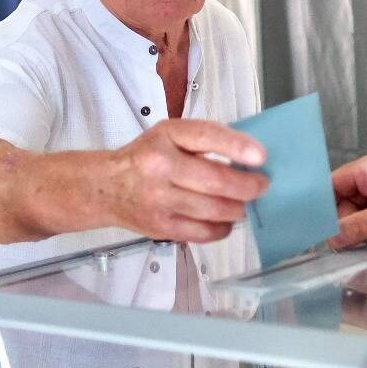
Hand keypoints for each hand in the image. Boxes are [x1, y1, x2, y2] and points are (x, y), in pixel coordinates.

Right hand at [105, 119, 268, 243]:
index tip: (261, 156)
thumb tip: (249, 158)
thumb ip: (203, 141)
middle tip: (261, 186)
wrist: (105, 188)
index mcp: (165, 136)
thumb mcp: (168, 135)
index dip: (236, 146)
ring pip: (214, 210)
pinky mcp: (161, 227)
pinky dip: (222, 227)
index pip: (205, 136)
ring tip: (243, 204)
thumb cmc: (145, 158)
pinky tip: (224, 220)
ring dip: (238, 208)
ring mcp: (159, 200)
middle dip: (247, 186)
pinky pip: (204, 232)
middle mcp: (160, 166)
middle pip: (215, 181)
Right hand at [331, 151, 366, 246]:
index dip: (322, 203)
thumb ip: (357, 226)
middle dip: (338, 221)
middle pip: (343, 201)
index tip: (309, 224)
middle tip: (332, 244)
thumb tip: (330, 238)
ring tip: (348, 247)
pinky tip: (364, 247)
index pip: (335, 182)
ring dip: (354, 231)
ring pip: (357, 215)